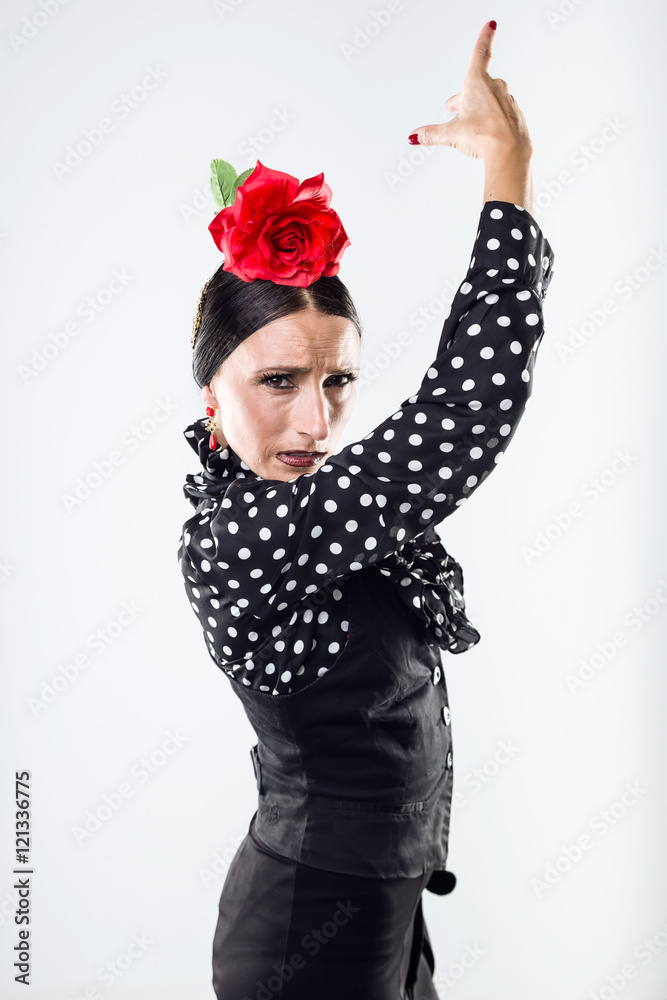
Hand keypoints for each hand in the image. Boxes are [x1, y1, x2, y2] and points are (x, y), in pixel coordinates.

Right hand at [408, 21, 532, 160]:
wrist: (509, 151)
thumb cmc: (483, 135)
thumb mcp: (451, 134)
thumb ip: (432, 134)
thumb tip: (414, 137)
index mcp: (477, 84)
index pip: (480, 54)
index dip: (484, 37)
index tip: (490, 25)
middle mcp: (495, 88)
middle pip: (477, 86)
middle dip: (464, 96)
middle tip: (453, 108)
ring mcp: (507, 101)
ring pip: (490, 100)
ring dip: (480, 108)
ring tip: (472, 125)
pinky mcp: (515, 116)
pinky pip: (501, 114)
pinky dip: (493, 120)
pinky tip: (489, 133)